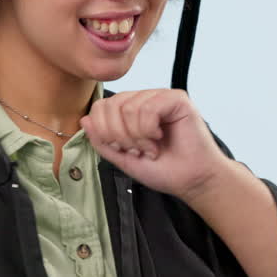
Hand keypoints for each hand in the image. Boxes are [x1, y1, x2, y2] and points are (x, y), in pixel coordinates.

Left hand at [80, 88, 231, 200]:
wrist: (192, 180)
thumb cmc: (163, 169)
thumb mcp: (123, 158)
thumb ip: (102, 141)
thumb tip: (85, 119)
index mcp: (130, 110)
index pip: (101, 107)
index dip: (104, 130)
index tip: (121, 149)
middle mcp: (144, 99)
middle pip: (112, 105)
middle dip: (119, 135)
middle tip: (137, 151)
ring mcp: (160, 97)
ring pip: (128, 106)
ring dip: (136, 135)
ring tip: (151, 148)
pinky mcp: (176, 98)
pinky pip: (148, 107)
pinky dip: (148, 129)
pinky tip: (159, 139)